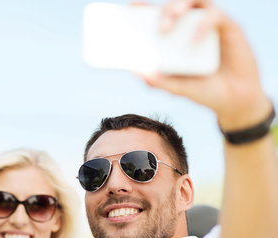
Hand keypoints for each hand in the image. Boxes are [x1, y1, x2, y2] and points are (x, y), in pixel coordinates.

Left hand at [142, 0, 271, 129]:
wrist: (234, 100)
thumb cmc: (203, 90)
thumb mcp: (177, 88)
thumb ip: (157, 81)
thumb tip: (134, 71)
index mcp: (174, 37)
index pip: (156, 16)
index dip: (144, 8)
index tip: (131, 7)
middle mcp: (190, 26)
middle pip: (174, 5)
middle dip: (165, 11)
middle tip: (161, 29)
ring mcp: (208, 24)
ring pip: (195, 0)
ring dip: (181, 5)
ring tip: (174, 16)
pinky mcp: (228, 26)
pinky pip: (214, 15)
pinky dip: (203, 25)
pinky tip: (196, 40)